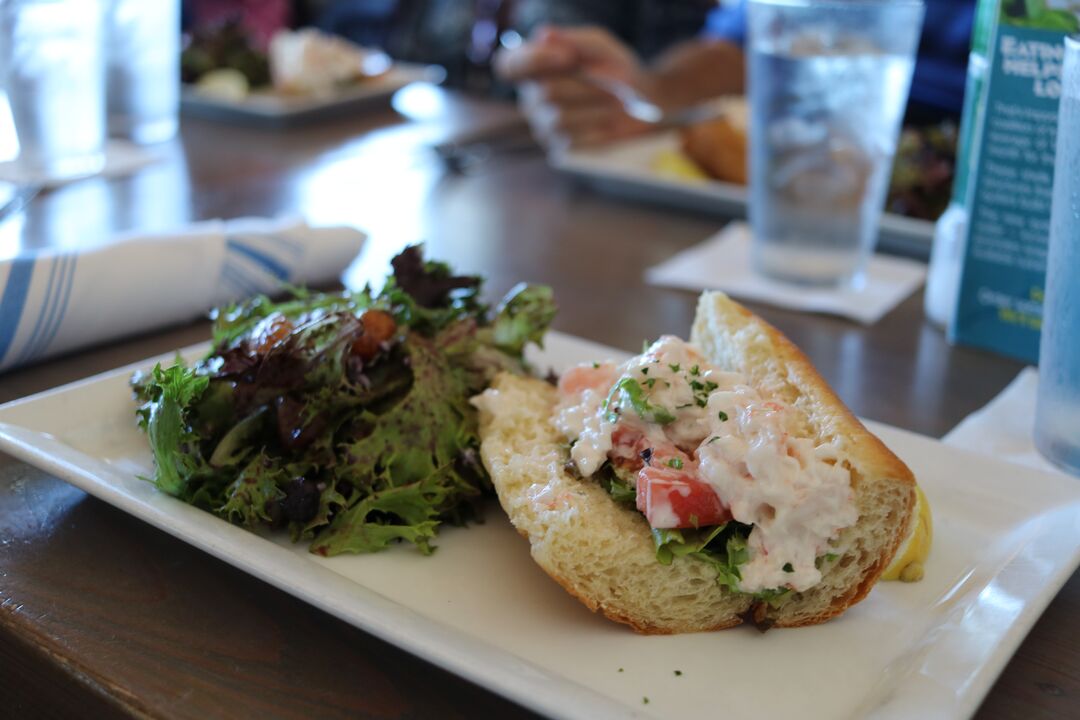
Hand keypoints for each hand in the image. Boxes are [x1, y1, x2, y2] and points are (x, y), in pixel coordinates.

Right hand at [494, 26, 652, 150]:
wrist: (640, 103)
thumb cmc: (614, 68)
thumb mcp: (601, 46)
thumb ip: (575, 40)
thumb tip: (544, 35)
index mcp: (533, 65)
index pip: (509, 65)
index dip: (533, 61)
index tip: (568, 57)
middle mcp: (531, 97)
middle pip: (546, 93)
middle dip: (586, 88)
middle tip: (616, 85)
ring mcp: (542, 125)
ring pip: (560, 120)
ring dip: (597, 110)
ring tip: (618, 103)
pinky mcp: (559, 148)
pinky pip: (573, 141)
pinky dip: (599, 130)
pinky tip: (611, 122)